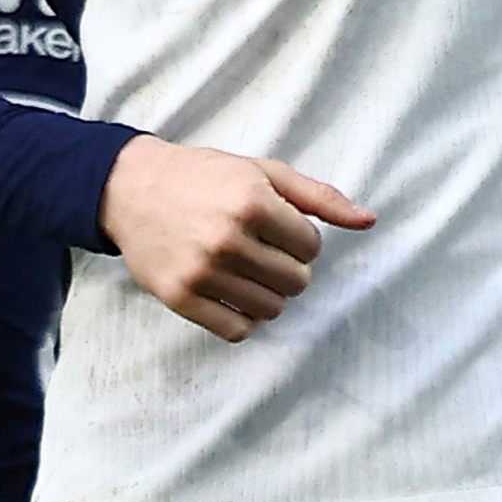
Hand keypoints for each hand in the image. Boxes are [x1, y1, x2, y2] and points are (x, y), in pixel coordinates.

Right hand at [102, 135, 375, 340]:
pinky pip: (236, 330)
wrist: (131, 188)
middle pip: (296, 281)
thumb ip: (319, 197)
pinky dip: (243, 318)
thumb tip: (370, 221)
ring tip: (248, 271)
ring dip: (269, 294)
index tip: (278, 230)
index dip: (301, 240)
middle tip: (262, 250)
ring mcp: (202, 271)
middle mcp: (228, 239)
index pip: (311, 247)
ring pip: (271, 309)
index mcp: (252, 202)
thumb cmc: (205, 176)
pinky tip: (233, 293)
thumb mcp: (264, 172)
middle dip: (288, 268)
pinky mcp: (180, 298)